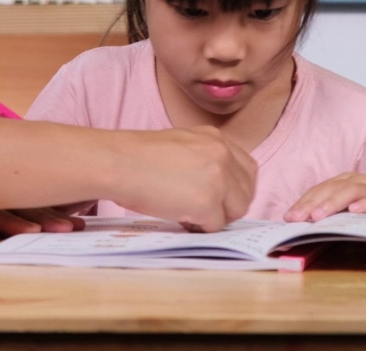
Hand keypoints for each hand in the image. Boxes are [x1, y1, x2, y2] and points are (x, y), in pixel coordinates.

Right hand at [111, 126, 256, 231]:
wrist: (119, 162)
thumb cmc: (137, 156)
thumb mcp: (181, 144)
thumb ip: (203, 159)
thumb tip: (214, 187)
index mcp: (215, 138)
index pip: (247, 168)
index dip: (235, 188)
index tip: (221, 198)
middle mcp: (222, 155)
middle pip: (246, 191)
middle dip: (230, 205)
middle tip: (206, 211)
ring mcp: (218, 179)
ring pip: (236, 210)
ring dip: (217, 217)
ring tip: (191, 214)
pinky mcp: (208, 203)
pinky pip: (215, 225)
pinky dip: (200, 227)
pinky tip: (181, 218)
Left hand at [284, 172, 365, 222]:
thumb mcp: (352, 210)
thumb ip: (333, 213)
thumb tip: (305, 224)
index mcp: (343, 183)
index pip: (318, 191)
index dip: (302, 203)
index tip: (288, 217)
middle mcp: (356, 181)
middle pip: (330, 189)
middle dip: (311, 204)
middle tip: (297, 218)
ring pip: (349, 192)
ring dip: (332, 203)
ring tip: (318, 216)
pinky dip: (365, 204)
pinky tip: (354, 211)